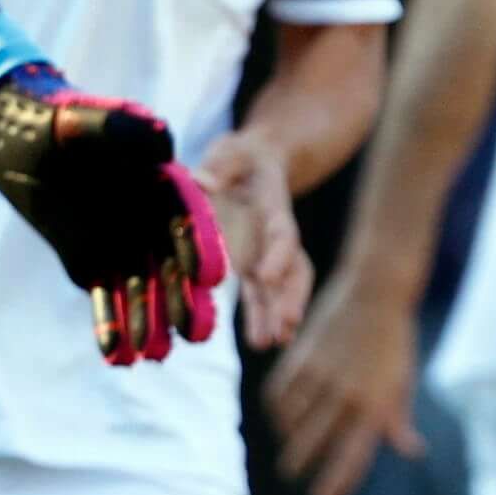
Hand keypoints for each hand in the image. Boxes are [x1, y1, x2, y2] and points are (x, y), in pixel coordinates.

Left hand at [0, 77, 226, 367]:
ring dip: (148, 323)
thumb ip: (122, 129)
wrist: (10, 136)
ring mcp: (120, 243)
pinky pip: (104, 299)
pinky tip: (116, 358)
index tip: (210, 278)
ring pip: (140, 289)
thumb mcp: (81, 120)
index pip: (185, 216)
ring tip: (155, 356)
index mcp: (156, 181)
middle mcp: (146, 218)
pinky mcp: (91, 263)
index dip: (199, 246)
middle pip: (171, 263)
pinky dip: (110, 327)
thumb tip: (164, 141)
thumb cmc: (48, 120)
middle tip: (195, 334)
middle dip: (182, 299)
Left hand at [192, 134, 312, 350]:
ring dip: (277, 316)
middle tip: (285, 327)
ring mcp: (266, 253)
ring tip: (272, 344)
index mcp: (274, 206)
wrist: (254, 162)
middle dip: (290, 299)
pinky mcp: (253, 265)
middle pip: (292, 270)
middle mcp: (274, 236)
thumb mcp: (230, 150)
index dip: (277, 257)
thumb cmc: (241, 156)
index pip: (281, 235)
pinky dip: (263, 317)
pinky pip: (262, 295)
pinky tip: (264, 342)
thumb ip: (219, 165)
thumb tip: (203, 183)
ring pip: (279, 289)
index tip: (264, 277)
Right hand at [266, 253, 424, 494]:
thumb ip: (400, 420)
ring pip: (291, 423)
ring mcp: (321, 377)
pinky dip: (277, 410)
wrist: (375, 290)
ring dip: (288, 438)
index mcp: (376, 406)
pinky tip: (281, 416)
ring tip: (290, 444)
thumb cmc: (394, 341)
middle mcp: (347, 396)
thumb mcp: (403, 381)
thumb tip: (412, 450)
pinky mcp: (301, 358)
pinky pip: (279, 396)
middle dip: (300, 466)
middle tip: (293, 475)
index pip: (351, 458)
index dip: (335, 486)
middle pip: (312, 446)